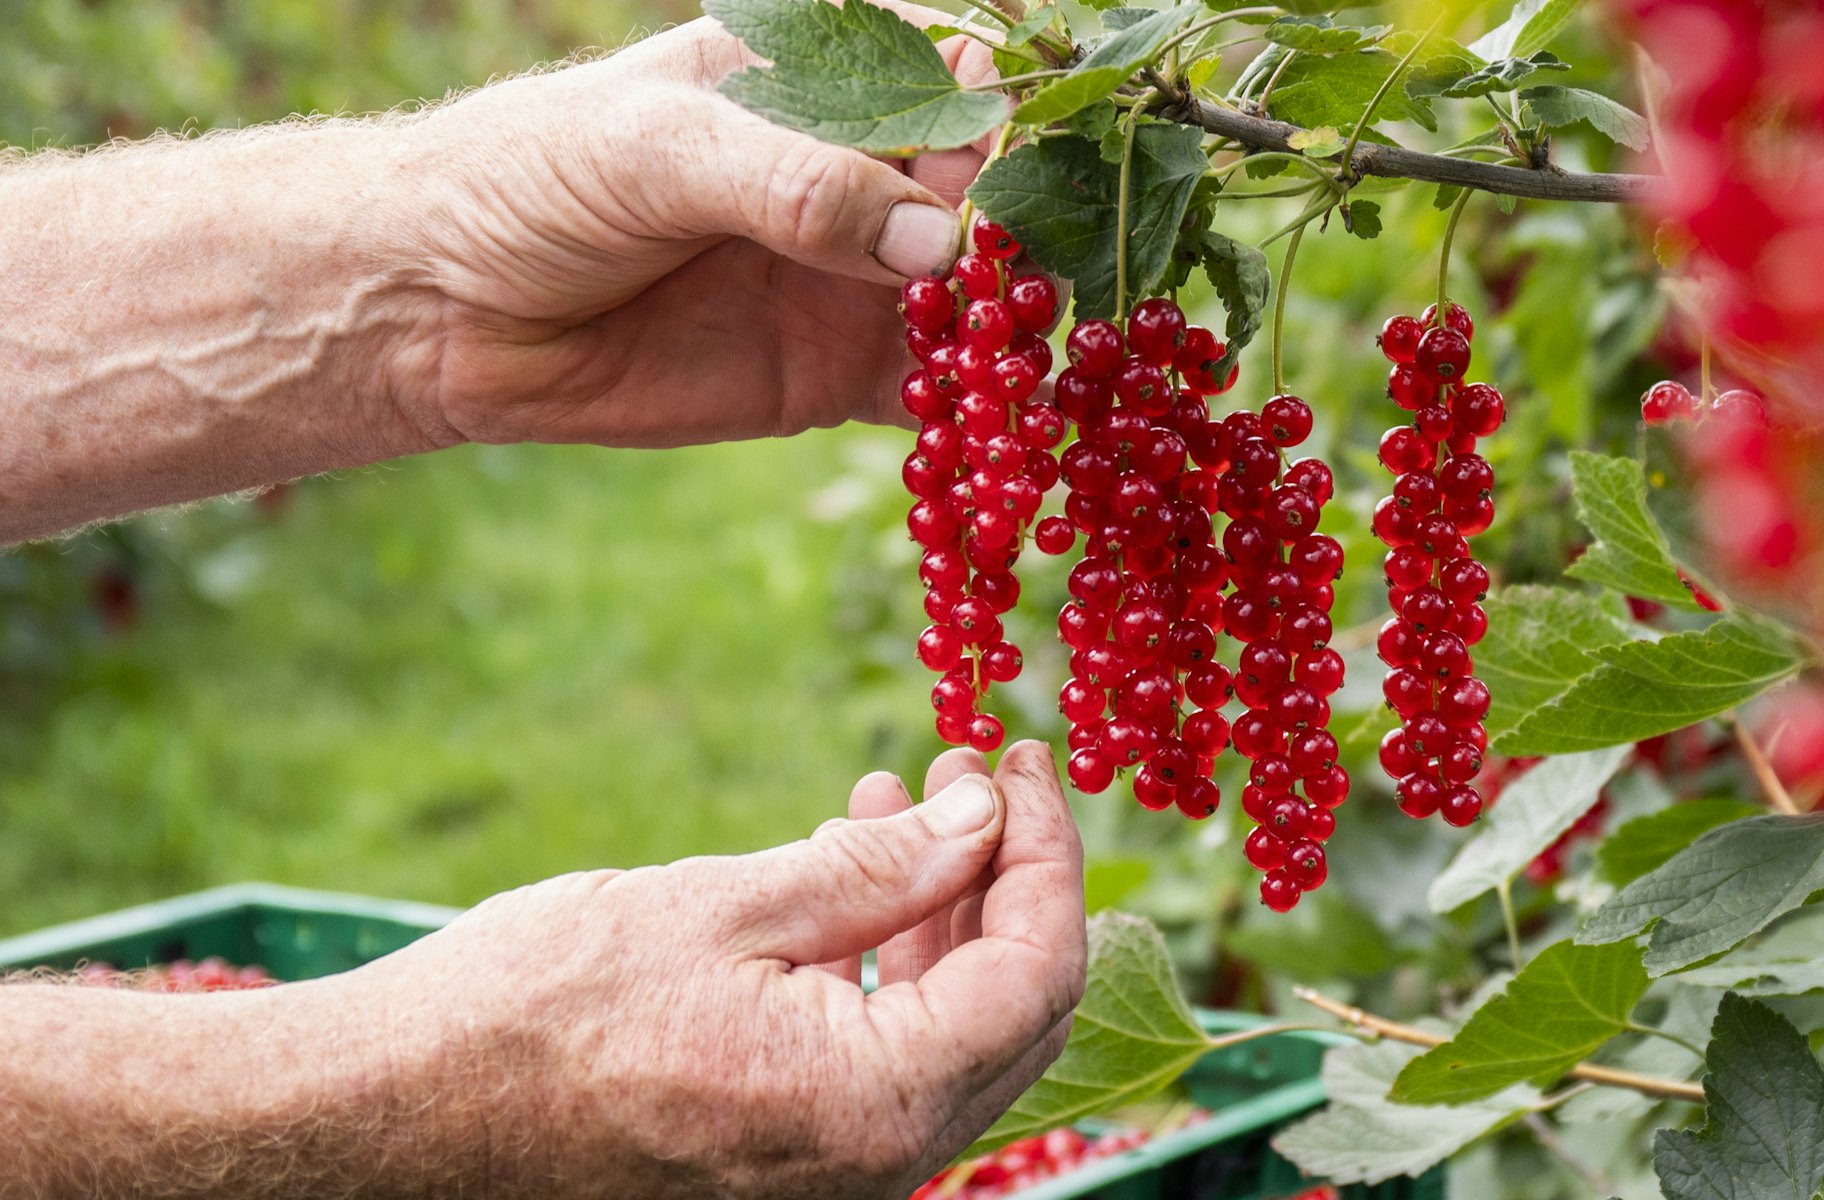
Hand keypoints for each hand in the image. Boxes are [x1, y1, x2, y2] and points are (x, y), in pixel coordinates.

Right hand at [344, 742, 1084, 1196]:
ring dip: (939, 918)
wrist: (373, 1124)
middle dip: (1003, 881)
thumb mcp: (717, 909)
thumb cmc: (524, 1015)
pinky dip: (880, 974)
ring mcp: (826, 1185)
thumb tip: (989, 818)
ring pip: (944, 1041)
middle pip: (1010, 1016)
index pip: (1036, 973)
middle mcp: (869, 1171)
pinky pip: (875, 1071)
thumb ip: (879, 872)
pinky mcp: (777, 1177)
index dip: (1047, 854)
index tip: (1023, 760)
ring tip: (898, 802)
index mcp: (872, 1110)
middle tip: (971, 774)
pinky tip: (840, 882)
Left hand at [378, 7, 1005, 449]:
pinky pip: (942, 397)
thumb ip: (796, 185)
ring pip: (988, 300)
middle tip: (1052, 284)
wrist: (437, 310)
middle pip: (1000, 195)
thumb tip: (937, 240)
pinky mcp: (844, 374)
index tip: (1025, 174)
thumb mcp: (658, 151)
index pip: (961, 77)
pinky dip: (985, 421)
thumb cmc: (532, 180)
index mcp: (827, 77)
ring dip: (1028, 334)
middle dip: (1041, 238)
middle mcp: (866, 172)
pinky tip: (1011, 437)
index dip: (1014, 121)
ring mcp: (864, 277)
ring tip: (1045, 365)